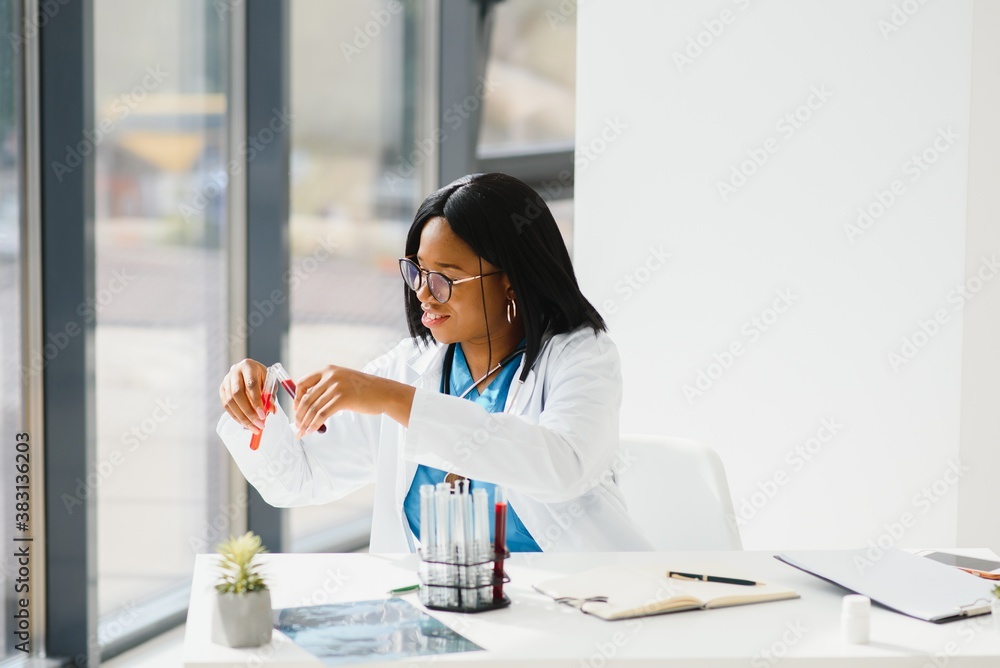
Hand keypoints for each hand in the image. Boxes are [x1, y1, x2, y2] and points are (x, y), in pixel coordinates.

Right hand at [219, 359, 270, 432]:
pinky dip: (236, 416)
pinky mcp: (222, 389)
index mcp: (248, 366)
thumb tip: (271, 411)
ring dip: (242, 417)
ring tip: (253, 428)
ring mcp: (226, 380)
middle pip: (237, 394)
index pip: (251, 385)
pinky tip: (245, 423)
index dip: (256, 401)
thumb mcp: (270, 382)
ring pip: (230, 402)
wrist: (249, 371)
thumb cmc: (262, 377)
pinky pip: (226, 406)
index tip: (263, 415)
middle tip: (259, 425)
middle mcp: (234, 372)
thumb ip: (271, 396)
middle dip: (248, 412)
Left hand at [294, 365, 415, 436]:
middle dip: (299, 415)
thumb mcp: (343, 380)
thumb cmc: (364, 390)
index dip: (296, 398)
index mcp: (328, 370)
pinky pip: (322, 414)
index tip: (296, 409)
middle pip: (306, 398)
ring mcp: (336, 387)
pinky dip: (315, 424)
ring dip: (305, 422)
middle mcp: (330, 376)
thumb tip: (309, 403)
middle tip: (297, 425)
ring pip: (313, 408)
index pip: (302, 383)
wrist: (383, 393)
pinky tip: (312, 430)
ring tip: (302, 432)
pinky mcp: (342, 399)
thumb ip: (327, 387)